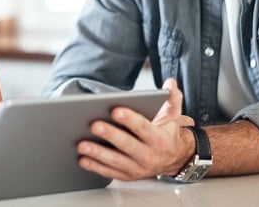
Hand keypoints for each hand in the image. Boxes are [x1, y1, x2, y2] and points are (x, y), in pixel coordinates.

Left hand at [76, 78, 194, 180]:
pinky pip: (110, 172)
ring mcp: (138, 168)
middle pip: (127, 145)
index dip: (130, 119)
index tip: (115, 110)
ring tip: (82, 144)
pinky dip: (96, 167)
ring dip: (98, 153)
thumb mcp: (173, 114)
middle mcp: (149, 155)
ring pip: (116, 161)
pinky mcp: (128, 176)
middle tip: (94, 125)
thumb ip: (172, 97)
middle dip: (110, 135)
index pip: (143, 127)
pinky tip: (82, 159)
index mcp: (159, 138)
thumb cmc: (167, 133)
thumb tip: (170, 82)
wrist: (175, 158)